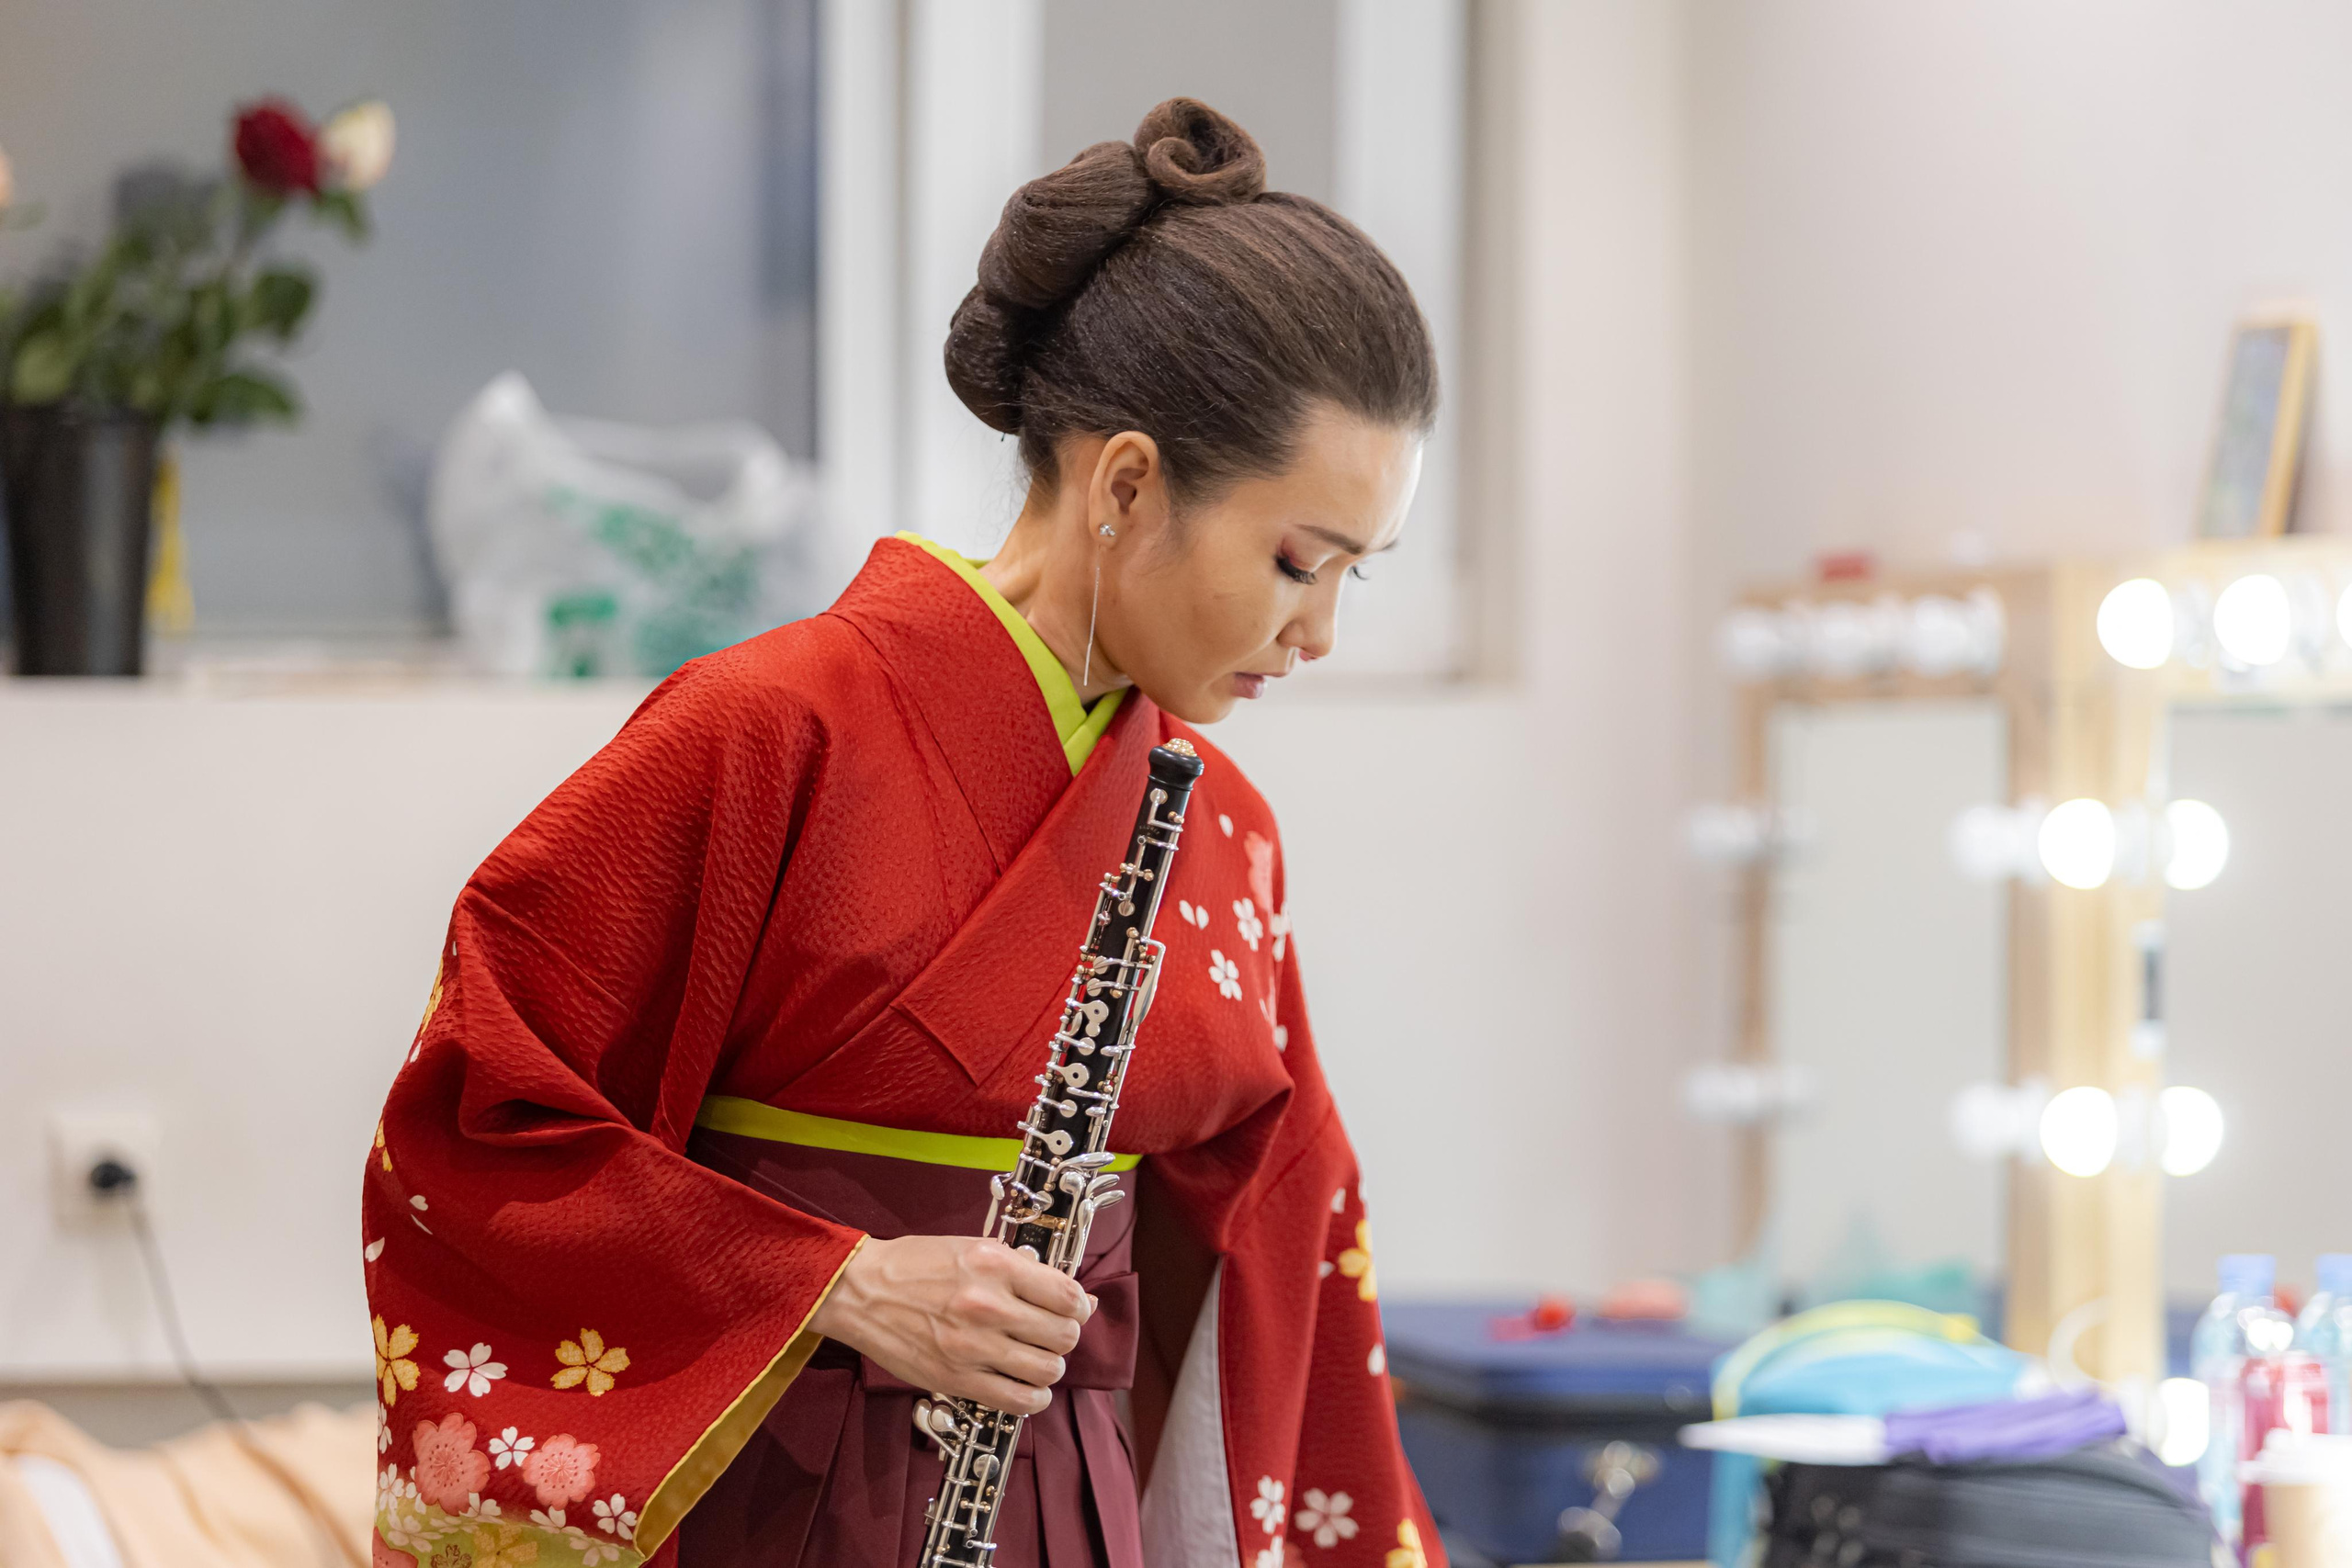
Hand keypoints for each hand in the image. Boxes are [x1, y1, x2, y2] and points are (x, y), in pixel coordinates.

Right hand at [810, 1234, 1094, 1414]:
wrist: (861, 1292)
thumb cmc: (918, 1266)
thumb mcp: (976, 1249)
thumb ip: (1027, 1271)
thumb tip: (1080, 1299)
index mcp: (995, 1265)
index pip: (1067, 1295)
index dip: (1080, 1306)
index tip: (1074, 1310)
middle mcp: (988, 1305)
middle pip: (1063, 1335)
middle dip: (1065, 1336)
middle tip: (1050, 1333)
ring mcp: (972, 1346)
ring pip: (1047, 1370)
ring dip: (1050, 1367)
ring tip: (1036, 1359)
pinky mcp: (956, 1380)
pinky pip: (1018, 1401)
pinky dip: (1034, 1398)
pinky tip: (1027, 1387)